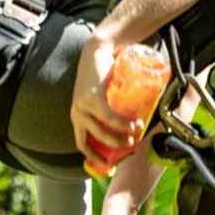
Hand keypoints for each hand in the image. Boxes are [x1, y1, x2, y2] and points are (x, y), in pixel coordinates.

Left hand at [70, 36, 143, 176]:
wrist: (98, 50)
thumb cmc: (103, 75)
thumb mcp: (102, 96)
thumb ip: (110, 110)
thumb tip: (132, 125)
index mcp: (77, 116)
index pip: (82, 143)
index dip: (94, 157)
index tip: (109, 164)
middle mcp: (77, 114)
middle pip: (96, 140)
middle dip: (117, 147)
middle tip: (133, 143)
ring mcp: (82, 106)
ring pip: (103, 132)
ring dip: (122, 136)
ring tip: (138, 130)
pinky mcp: (91, 97)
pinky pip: (108, 117)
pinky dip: (121, 124)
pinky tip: (133, 124)